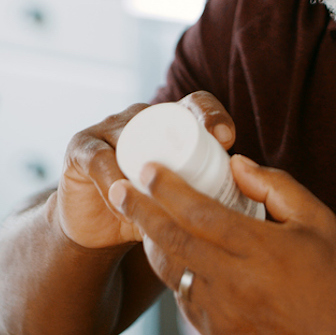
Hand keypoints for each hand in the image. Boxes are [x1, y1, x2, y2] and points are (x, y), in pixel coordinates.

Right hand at [56, 92, 236, 250]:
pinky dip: (114, 182)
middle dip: (186, 133)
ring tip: (163, 195)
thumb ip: (210, 194)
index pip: (196, 104)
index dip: (212, 115)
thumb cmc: (150, 211)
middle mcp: (141, 117)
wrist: (98, 230)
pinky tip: (124, 202)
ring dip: (148, 166)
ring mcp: (109, 128)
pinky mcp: (81, 148)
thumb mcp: (184, 200)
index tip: (228, 140)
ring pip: (133, 137)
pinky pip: (100, 160)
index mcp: (170, 123)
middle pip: (165, 114)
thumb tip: (254, 206)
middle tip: (205, 159)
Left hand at [108, 155, 335, 334]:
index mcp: (260, 250)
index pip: (200, 213)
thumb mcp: (318, 220)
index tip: (148, 169)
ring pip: (172, 273)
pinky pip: (184, 299)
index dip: (168, 189)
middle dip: (140, 211)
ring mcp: (223, 314)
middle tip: (118, 189)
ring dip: (151, 243)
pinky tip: (173, 255)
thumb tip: (236, 164)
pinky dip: (174, 274)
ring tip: (138, 219)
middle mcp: (235, 283)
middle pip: (173, 241)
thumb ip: (275, 186)